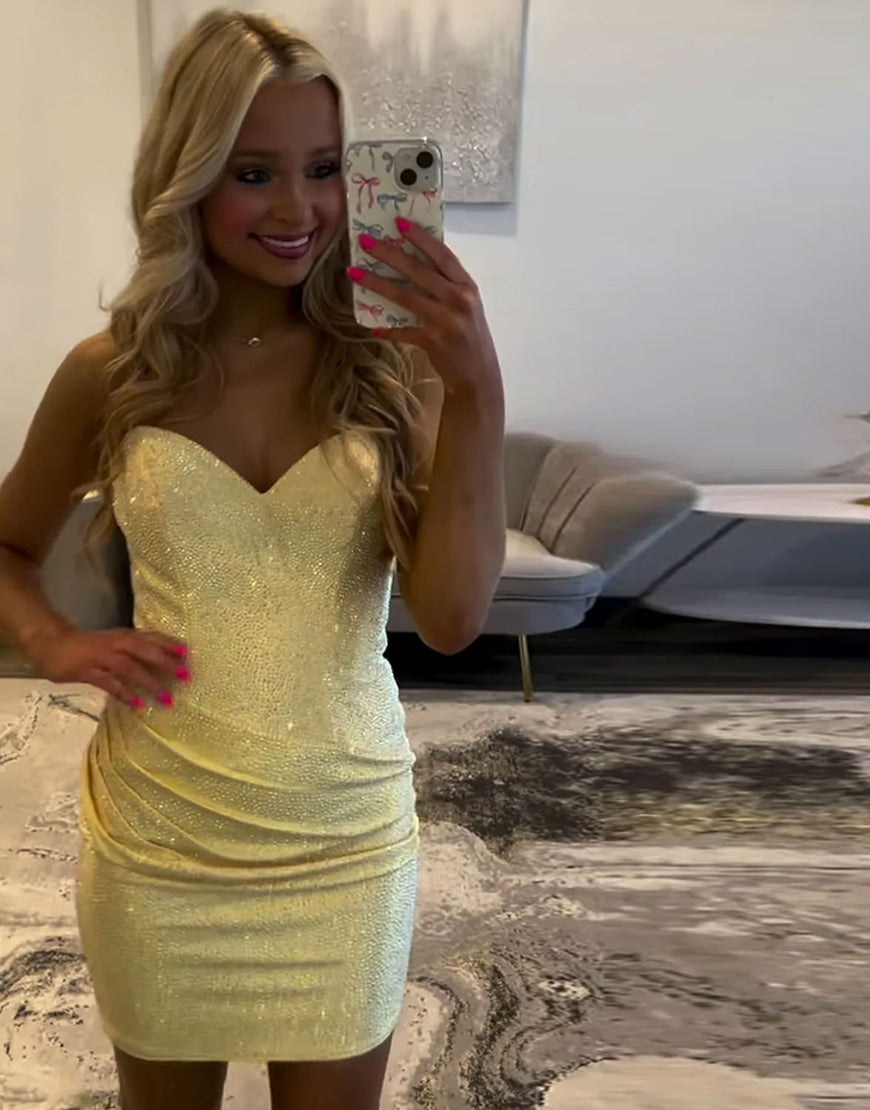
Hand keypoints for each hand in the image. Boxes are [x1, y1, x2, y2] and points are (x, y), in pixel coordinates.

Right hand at [34, 627, 188, 708]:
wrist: (53, 643)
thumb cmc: (89, 646)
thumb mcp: (115, 644)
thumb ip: (135, 652)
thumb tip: (162, 664)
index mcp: (124, 636)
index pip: (151, 637)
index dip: (170, 643)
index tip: (190, 653)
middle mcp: (116, 644)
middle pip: (145, 649)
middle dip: (166, 661)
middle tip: (186, 674)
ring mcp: (101, 657)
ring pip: (129, 667)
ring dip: (149, 682)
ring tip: (166, 698)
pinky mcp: (87, 671)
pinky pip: (108, 682)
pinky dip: (124, 692)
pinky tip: (137, 704)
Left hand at [348, 217, 502, 398]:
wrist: (478, 374)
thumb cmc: (469, 336)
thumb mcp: (466, 305)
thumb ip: (447, 286)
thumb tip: (414, 264)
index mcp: (467, 286)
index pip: (442, 255)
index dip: (421, 238)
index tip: (399, 223)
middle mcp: (458, 299)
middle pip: (419, 271)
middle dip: (390, 254)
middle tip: (366, 241)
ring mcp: (446, 320)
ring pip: (406, 296)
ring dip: (377, 284)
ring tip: (355, 273)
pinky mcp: (434, 341)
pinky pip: (403, 331)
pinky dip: (387, 329)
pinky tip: (371, 326)